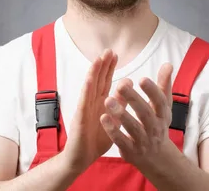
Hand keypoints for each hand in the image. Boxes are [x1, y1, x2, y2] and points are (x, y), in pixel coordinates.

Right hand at [62, 49, 117, 171]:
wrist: (82, 157)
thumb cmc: (96, 138)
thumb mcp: (113, 118)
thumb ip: (120, 102)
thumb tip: (128, 83)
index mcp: (99, 102)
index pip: (105, 81)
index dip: (109, 68)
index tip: (115, 54)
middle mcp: (91, 102)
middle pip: (97, 80)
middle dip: (102, 65)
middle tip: (108, 50)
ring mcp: (84, 108)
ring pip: (89, 87)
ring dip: (93, 73)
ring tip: (98, 59)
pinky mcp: (80, 118)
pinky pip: (83, 102)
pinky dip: (86, 90)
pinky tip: (90, 80)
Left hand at [100, 62, 174, 168]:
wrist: (158, 158)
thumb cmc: (158, 124)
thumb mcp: (164, 106)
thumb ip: (164, 85)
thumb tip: (168, 64)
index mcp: (163, 115)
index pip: (160, 102)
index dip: (152, 91)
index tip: (142, 79)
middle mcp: (154, 128)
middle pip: (145, 113)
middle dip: (133, 99)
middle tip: (121, 84)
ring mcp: (143, 140)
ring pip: (132, 127)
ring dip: (120, 114)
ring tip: (108, 100)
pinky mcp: (130, 151)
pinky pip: (121, 141)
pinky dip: (112, 130)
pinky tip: (102, 118)